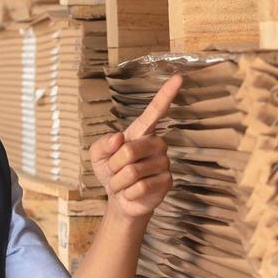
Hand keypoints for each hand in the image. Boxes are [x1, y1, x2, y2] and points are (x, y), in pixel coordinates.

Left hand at [92, 74, 181, 219]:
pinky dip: (127, 193)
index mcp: (141, 132)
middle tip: (113, 172)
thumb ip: (102, 143)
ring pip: (132, 172)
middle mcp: (157, 144)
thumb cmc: (111, 171)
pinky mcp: (166, 182)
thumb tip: (119, 138)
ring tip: (122, 184)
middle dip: (113, 165)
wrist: (120, 199)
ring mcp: (164, 162)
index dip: (166, 94)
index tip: (179, 77)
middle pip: (129, 150)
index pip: (155, 111)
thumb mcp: (97, 155)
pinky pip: (140, 187)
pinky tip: (131, 193)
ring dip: (118, 182)